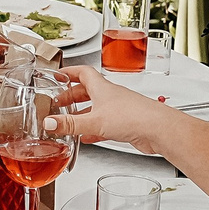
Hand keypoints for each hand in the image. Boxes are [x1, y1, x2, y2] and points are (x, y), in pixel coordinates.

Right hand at [44, 67, 182, 156]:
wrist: (159, 129)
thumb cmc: (134, 116)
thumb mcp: (94, 121)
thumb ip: (70, 124)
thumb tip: (49, 123)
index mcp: (102, 88)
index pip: (82, 72)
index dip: (68, 72)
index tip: (57, 74)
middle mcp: (110, 96)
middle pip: (87, 91)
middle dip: (71, 96)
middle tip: (59, 102)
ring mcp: (118, 110)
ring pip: (95, 108)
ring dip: (81, 113)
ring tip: (69, 121)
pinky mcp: (124, 124)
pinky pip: (103, 124)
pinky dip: (92, 129)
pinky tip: (87, 137)